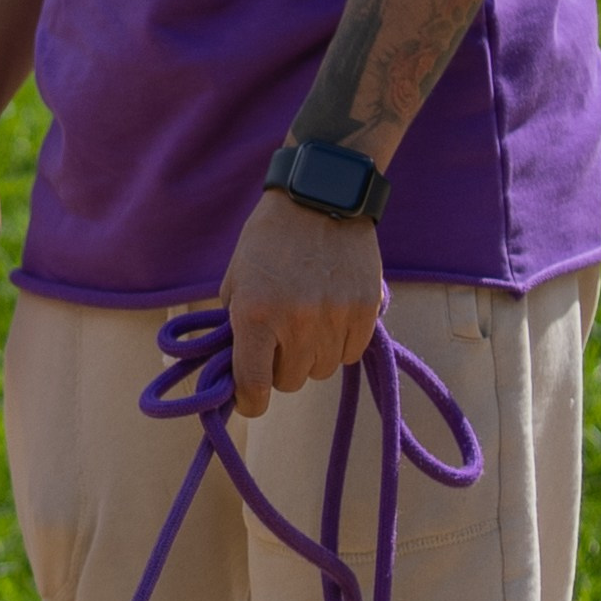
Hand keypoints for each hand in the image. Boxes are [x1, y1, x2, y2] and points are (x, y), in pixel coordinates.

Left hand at [220, 189, 383, 417]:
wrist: (319, 198)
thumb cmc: (268, 241)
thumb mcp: (235, 281)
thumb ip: (235, 328)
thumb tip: (235, 371)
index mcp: (255, 314)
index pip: (254, 385)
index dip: (250, 402)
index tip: (250, 401)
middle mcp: (296, 322)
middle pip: (290, 381)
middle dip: (282, 367)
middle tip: (281, 339)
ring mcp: (335, 317)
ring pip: (322, 370)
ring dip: (312, 356)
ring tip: (307, 322)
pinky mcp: (365, 310)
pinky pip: (350, 353)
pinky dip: (340, 343)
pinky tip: (331, 315)